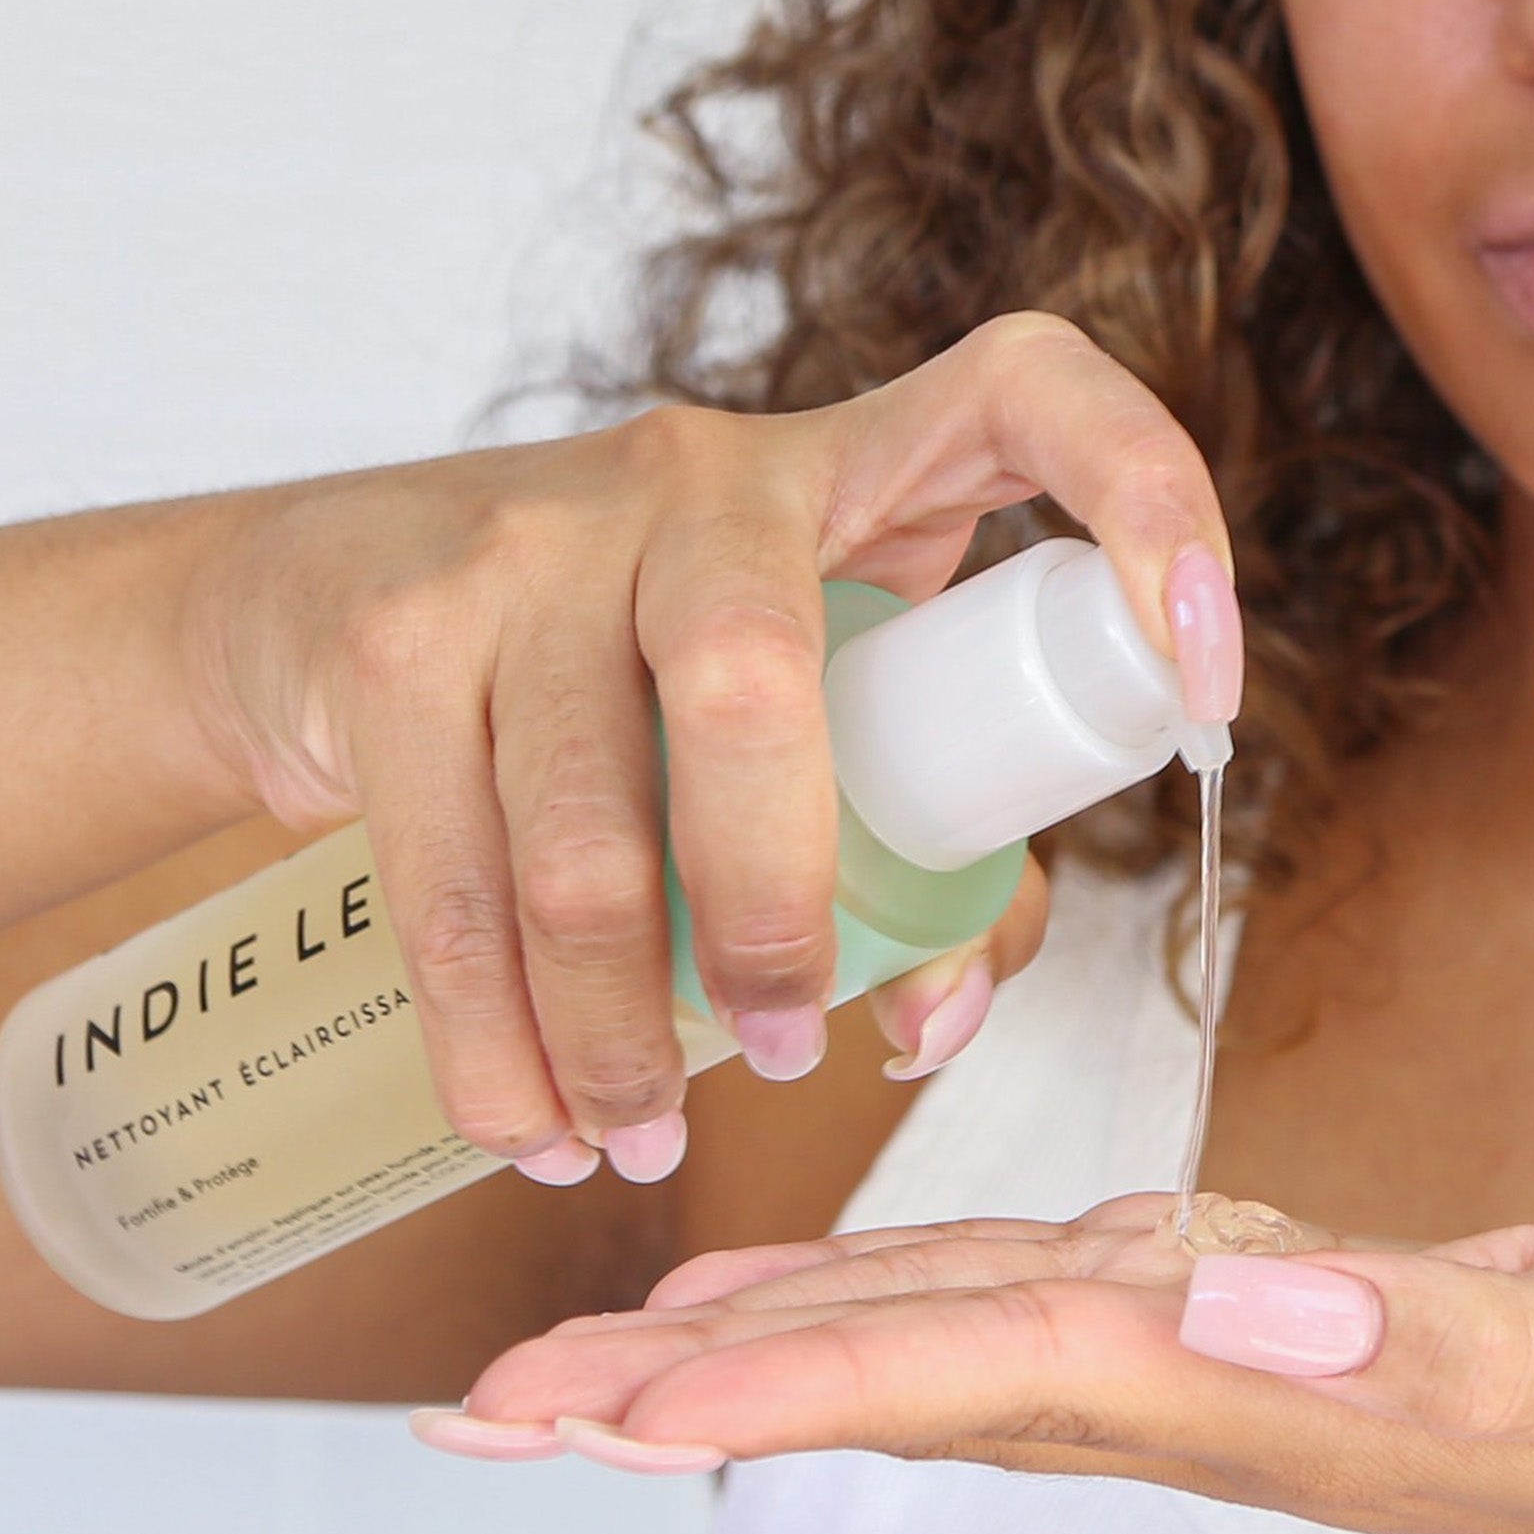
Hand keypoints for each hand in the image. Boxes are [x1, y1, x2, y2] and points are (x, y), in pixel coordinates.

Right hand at [178, 314, 1240, 1183]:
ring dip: (621, 1036)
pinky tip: (527, 1123)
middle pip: (759, 693)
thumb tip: (930, 1021)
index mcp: (848, 478)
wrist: (327, 602)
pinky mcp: (393, 632)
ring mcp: (524, 542)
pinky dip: (495, 1047)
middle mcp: (693, 478)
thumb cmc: (626, 684)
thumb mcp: (797, 722)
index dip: (1144, 497)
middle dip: (778, 919)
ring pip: (584, 837)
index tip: (1206, 680)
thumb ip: (920, 856)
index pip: (1023, 391)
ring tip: (637, 1142)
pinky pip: (449, 885)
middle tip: (787, 1051)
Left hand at [424, 1180, 1533, 1533]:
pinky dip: (846, 1305)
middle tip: (485, 1416)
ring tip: (561, 1373)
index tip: (617, 1422)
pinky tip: (755, 1311)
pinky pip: (972, 1304)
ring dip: (723, 1355)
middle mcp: (1155, 1378)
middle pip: (877, 1383)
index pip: (976, 1378)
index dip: (796, 1392)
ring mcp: (1152, 1353)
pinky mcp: (1174, 1317)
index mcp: (1233, 1380)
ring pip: (901, 1344)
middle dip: (677, 1399)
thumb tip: (1252, 1311)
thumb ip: (1445, 1337)